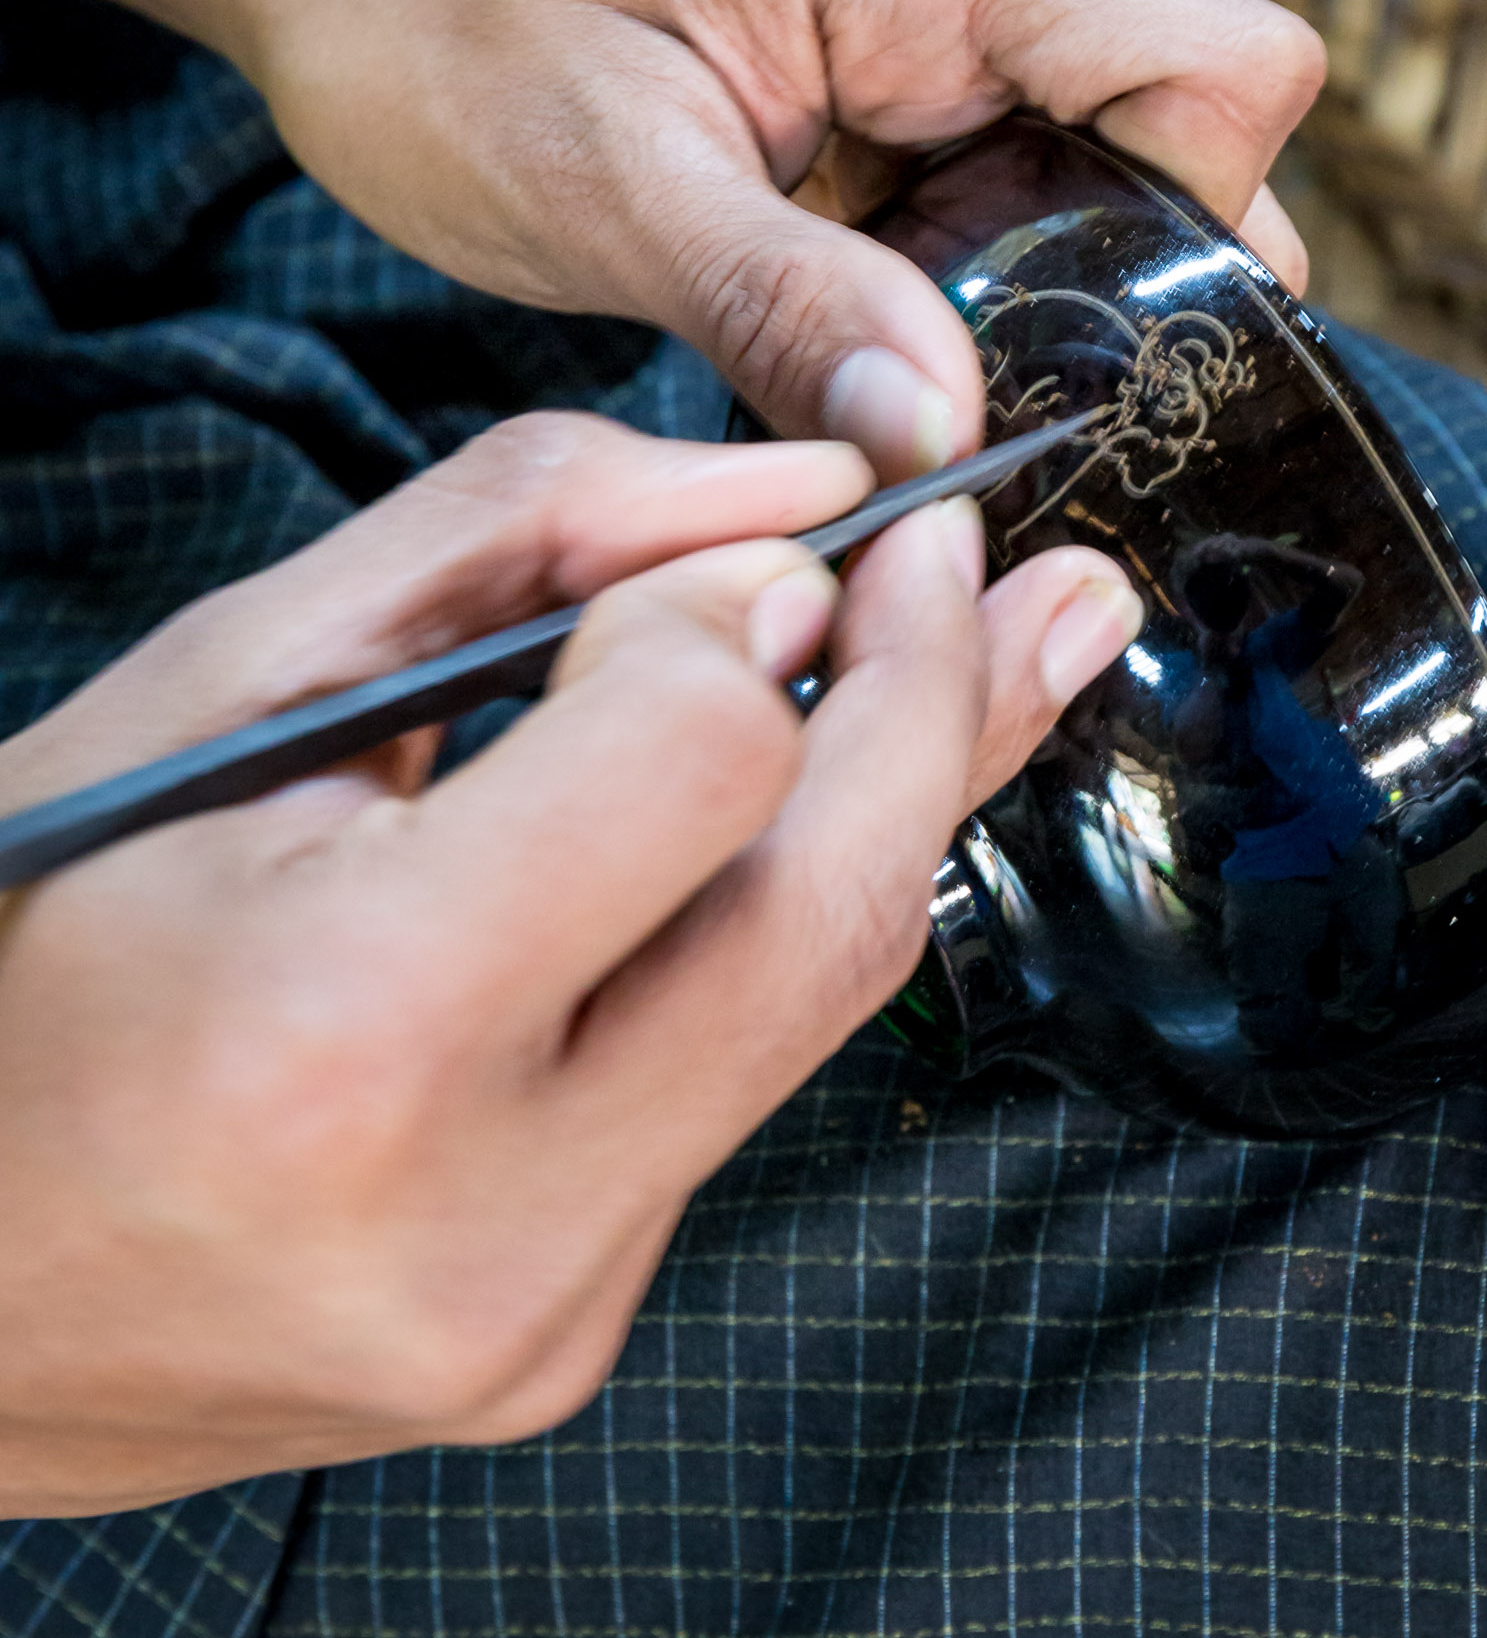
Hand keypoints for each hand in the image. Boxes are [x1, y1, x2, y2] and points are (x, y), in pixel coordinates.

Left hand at [0, 0, 1325, 476]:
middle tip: (955, 404)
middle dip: (1111, 303)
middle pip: (1190, 153)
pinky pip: (1016, 207)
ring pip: (1111, 195)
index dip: (1200, 234)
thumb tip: (942, 432)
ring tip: (870, 361)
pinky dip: (962, 296)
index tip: (1078, 361)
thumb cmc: (444, 19)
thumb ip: (786, 305)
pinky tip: (851, 329)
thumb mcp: (604, 182)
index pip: (1226, 74)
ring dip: (1027, 311)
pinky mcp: (911, 86)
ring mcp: (954, 27)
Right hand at [0, 414, 1143, 1515]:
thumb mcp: (242, 682)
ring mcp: (544, 1305)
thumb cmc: (30, 944)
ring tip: (997, 661)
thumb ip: (530, 551)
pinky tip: (831, 816)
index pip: (697, 762)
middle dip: (942, 706)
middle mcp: (480, 1208)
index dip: (756, 619)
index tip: (787, 546)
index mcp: (346, 1022)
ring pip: (820, 1003)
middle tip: (1029, 575)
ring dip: (910, 806)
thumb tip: (797, 512)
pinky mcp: (575, 1332)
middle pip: (829, 906)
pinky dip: (787, 924)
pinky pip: (738, 1082)